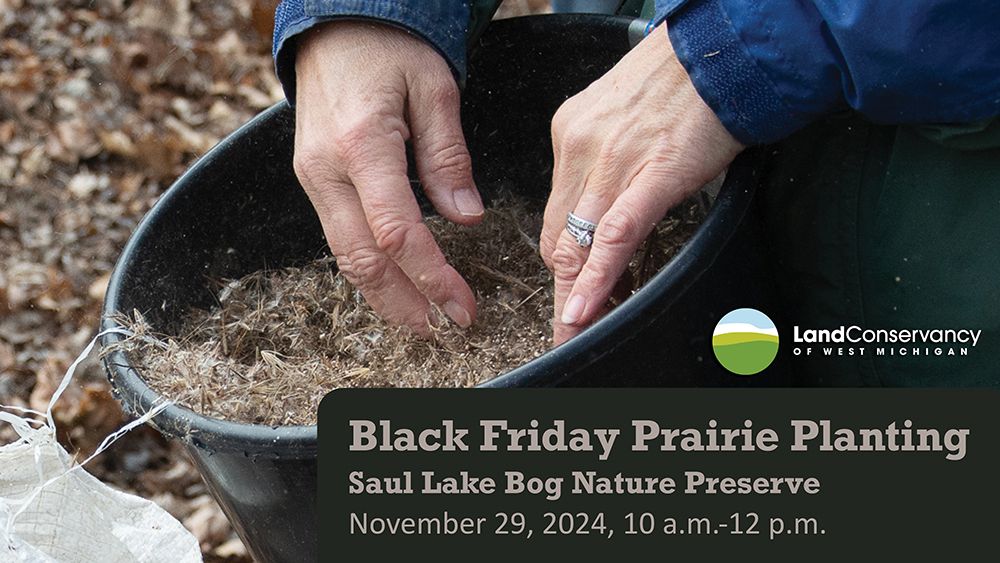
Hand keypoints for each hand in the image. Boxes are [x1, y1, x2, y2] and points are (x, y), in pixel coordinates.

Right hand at [293, 22, 482, 334]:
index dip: (431, 276)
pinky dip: (365, 268)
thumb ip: (449, 157)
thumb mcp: (435, 89)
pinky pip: (337, 235)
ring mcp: (312, 177)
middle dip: (404, 302)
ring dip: (381, 295)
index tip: (462, 306)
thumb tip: (466, 219)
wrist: (334, 24)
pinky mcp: (311, 179)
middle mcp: (327, 169)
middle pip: (361, 258)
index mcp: (362, 144)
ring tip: (419, 322)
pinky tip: (393, 285)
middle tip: (442, 330)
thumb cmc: (389, 47)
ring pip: (343, 255)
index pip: (396, 231)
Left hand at [540, 25, 743, 344]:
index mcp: (572, 133)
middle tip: (571, 322)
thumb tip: (607, 208)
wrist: (723, 49)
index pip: (555, 213)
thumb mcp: (622, 117)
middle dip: (563, 286)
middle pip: (559, 236)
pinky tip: (585, 310)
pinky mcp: (653, 173)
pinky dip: (597, 279)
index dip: (563, 261)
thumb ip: (606, 161)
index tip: (568, 292)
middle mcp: (581, 147)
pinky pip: (616, 236)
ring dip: (575, 295)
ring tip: (574, 331)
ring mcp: (613, 160)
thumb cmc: (680, 82)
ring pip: (578, 243)